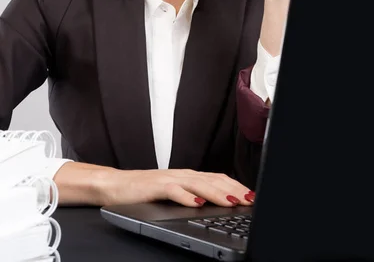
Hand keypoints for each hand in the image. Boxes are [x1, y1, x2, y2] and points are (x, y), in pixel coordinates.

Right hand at [105, 168, 254, 207]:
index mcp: (188, 176)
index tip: (251, 196)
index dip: (236, 186)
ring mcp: (169, 179)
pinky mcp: (155, 187)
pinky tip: (197, 204)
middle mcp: (182, 174)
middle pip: (212, 180)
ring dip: (216, 193)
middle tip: (249, 199)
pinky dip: (186, 197)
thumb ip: (192, 195)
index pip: (217, 178)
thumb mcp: (173, 193)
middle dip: (233, 189)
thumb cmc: (145, 192)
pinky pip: (173, 191)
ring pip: (197, 184)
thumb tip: (216, 205)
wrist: (116, 185)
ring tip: (231, 201)